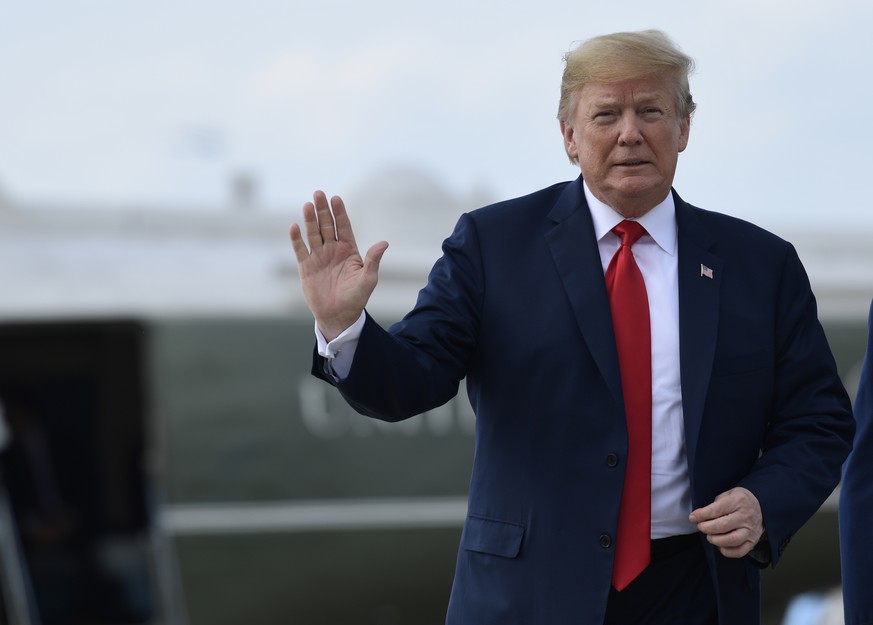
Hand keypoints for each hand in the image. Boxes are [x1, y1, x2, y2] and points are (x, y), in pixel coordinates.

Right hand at [289, 190, 387, 340]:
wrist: (339, 316)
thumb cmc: (357, 298)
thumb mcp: (368, 279)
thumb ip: (373, 260)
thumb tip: (384, 243)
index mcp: (348, 249)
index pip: (343, 226)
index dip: (340, 213)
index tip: (336, 198)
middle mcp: (332, 250)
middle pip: (326, 225)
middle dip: (323, 210)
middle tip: (318, 193)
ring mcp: (318, 257)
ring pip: (313, 234)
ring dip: (310, 220)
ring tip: (308, 205)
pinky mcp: (306, 267)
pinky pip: (300, 250)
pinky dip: (297, 239)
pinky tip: (294, 227)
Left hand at [689, 487, 764, 558]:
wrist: (762, 507)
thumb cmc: (740, 500)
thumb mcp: (728, 494)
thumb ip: (715, 504)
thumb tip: (700, 516)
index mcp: (738, 501)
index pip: (716, 510)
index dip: (701, 515)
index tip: (692, 517)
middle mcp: (746, 517)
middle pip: (722, 526)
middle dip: (706, 528)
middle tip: (700, 527)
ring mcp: (750, 531)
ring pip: (731, 540)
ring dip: (716, 540)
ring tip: (709, 536)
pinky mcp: (753, 542)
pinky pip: (739, 552)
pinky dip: (726, 551)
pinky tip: (720, 546)